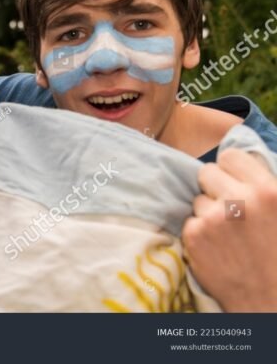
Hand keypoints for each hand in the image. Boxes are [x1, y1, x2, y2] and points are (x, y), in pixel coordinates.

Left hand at [182, 148, 276, 310]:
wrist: (270, 300)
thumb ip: (264, 186)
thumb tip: (242, 163)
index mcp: (269, 191)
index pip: (231, 156)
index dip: (230, 170)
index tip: (233, 182)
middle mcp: (240, 201)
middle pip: (206, 172)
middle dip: (214, 188)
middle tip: (227, 207)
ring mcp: (214, 218)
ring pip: (197, 199)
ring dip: (207, 212)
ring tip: (227, 234)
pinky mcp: (195, 235)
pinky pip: (189, 220)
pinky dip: (199, 232)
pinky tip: (217, 248)